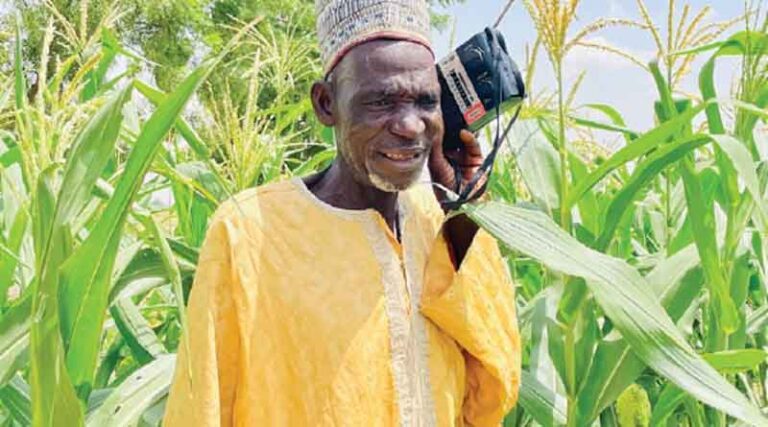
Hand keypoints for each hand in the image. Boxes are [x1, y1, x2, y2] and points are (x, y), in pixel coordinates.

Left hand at [429, 129, 486, 267]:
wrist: (461, 203)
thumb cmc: (445, 189)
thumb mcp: (436, 165)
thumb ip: (436, 149)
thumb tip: (434, 132)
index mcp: (440, 157)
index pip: (440, 138)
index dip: (440, 129)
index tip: (437, 116)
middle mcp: (453, 155)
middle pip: (453, 136)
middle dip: (451, 126)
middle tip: (448, 114)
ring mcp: (465, 157)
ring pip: (464, 138)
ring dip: (461, 129)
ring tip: (457, 119)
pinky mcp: (476, 159)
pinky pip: (474, 146)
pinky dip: (470, 138)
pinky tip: (464, 133)